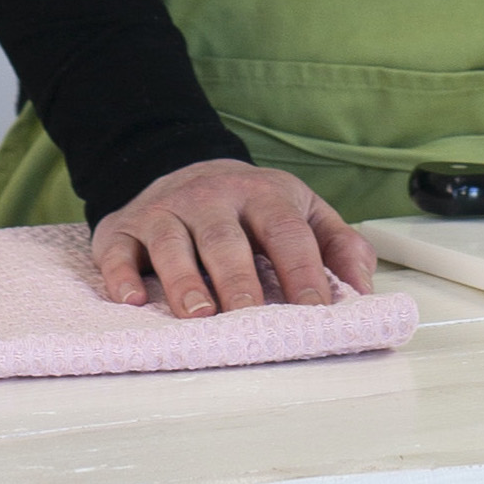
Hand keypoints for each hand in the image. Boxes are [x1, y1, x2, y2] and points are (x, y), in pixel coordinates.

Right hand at [92, 158, 379, 316]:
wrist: (180, 166)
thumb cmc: (249, 208)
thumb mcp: (302, 211)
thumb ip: (339, 245)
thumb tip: (363, 288)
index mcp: (262, 195)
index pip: (286, 232)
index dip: (303, 272)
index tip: (316, 311)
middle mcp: (212, 199)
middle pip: (226, 239)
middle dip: (239, 281)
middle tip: (250, 318)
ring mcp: (165, 211)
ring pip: (173, 242)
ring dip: (184, 280)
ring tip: (198, 314)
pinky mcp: (124, 227)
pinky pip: (119, 250)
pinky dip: (121, 275)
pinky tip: (131, 300)